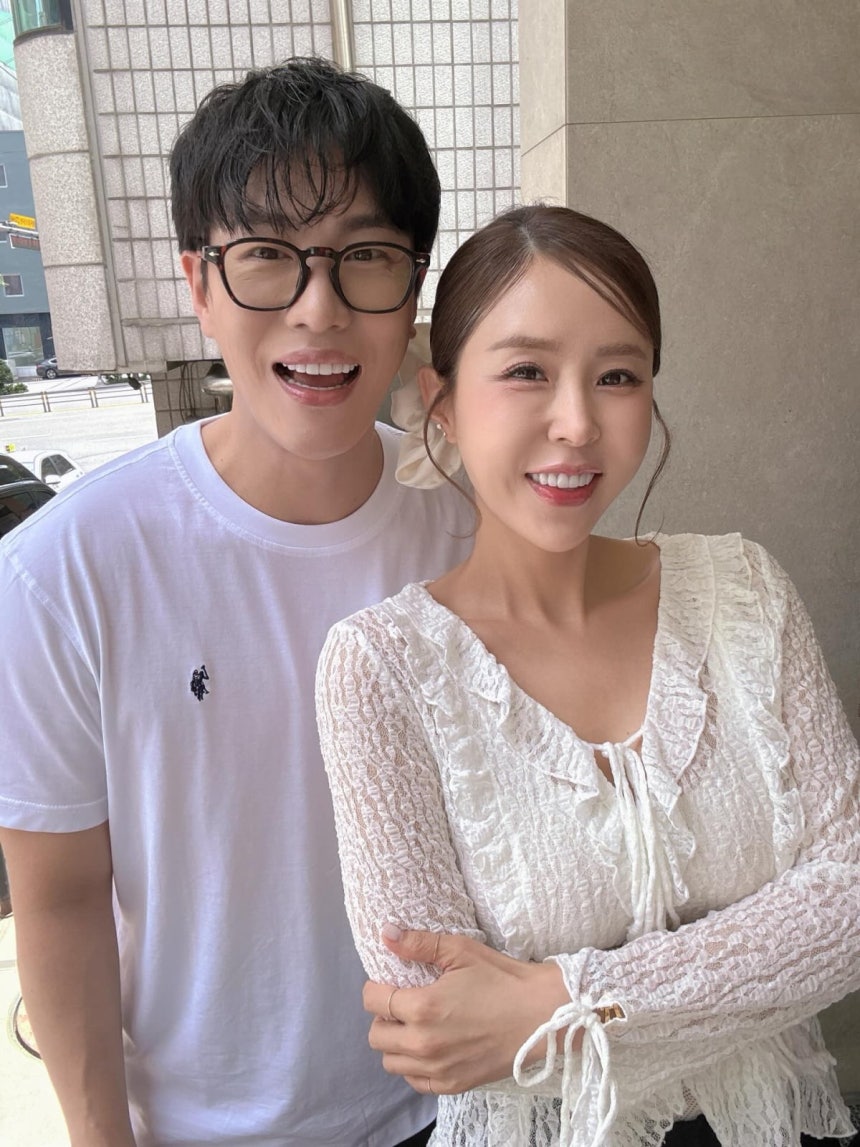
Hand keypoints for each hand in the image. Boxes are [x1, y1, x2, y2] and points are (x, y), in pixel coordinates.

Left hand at [363, 925, 572, 1094]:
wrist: (541, 1014)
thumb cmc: (502, 978)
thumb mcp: (460, 951)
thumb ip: (418, 944)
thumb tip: (385, 934)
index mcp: (423, 1007)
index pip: (373, 1002)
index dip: (375, 988)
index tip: (387, 982)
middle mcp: (424, 1043)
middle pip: (376, 1035)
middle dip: (382, 1016)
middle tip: (402, 1003)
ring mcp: (438, 1069)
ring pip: (391, 1062)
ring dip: (395, 1042)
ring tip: (414, 1025)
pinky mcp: (453, 1084)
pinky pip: (414, 1080)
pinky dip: (413, 1066)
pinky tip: (429, 1047)